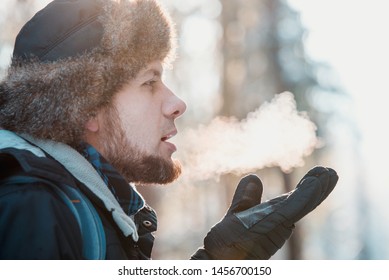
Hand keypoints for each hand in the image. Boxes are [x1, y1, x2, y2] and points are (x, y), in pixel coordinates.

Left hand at [191, 166, 337, 259]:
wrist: (219, 256)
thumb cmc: (228, 241)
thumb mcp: (238, 213)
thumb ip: (247, 198)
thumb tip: (254, 177)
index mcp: (272, 218)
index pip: (294, 200)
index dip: (307, 187)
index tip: (319, 173)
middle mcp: (279, 223)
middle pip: (303, 202)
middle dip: (319, 187)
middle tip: (331, 172)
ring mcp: (278, 225)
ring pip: (303, 204)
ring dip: (317, 188)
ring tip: (330, 173)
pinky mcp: (274, 226)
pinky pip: (292, 208)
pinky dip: (305, 196)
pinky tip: (314, 183)